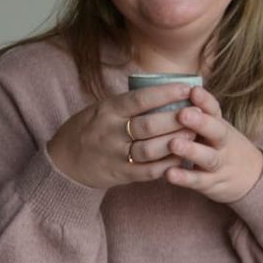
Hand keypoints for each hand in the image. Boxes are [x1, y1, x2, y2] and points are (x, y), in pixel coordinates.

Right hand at [47, 83, 195, 188]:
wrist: (64, 160)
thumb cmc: (91, 128)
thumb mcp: (103, 109)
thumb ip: (129, 103)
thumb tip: (166, 90)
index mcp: (108, 110)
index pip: (139, 99)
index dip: (165, 94)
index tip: (187, 88)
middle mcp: (111, 131)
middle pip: (148, 125)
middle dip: (176, 120)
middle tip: (198, 114)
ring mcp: (116, 154)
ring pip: (150, 149)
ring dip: (175, 142)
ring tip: (195, 135)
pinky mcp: (121, 174)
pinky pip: (148, 171)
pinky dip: (167, 165)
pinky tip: (183, 158)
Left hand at [163, 86, 262, 203]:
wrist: (252, 175)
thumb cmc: (222, 145)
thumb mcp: (216, 126)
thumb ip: (196, 111)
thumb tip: (164, 88)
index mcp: (219, 124)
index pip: (215, 109)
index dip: (205, 100)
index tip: (193, 90)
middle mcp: (222, 143)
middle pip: (217, 131)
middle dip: (201, 123)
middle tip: (183, 114)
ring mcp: (219, 163)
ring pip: (208, 157)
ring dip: (191, 151)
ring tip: (174, 144)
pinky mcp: (211, 183)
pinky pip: (198, 180)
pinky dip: (184, 178)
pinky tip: (168, 173)